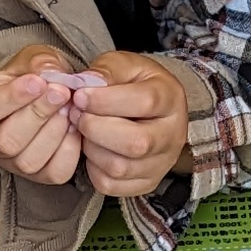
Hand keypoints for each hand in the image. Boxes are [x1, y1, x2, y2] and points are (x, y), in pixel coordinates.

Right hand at [0, 43, 84, 186]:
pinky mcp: (38, 176)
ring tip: (69, 108)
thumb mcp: (32, 59)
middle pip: (5, 140)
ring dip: (54, 132)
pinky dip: (69, 150)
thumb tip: (52, 71)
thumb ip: (40, 61)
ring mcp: (10, 162)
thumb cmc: (32, 77)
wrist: (43, 98)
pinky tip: (75, 127)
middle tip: (61, 93)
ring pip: (27, 160)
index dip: (12, 97)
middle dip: (38, 114)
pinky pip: (53, 173)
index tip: (38, 82)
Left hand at [72, 49, 190, 199]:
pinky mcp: (146, 182)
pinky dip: (93, 169)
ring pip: (120, 168)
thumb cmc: (134, 84)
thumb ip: (106, 70)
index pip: (144, 103)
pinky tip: (94, 149)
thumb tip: (86, 85)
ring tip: (85, 131)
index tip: (80, 96)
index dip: (106, 100)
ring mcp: (162, 163)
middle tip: (77, 115)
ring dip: (92, 149)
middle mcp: (173, 135)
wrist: (151, 109)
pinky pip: (111, 185)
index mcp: (171, 98)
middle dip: (95, 128)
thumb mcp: (124, 65)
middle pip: (135, 143)